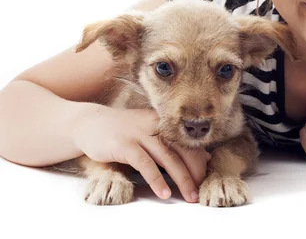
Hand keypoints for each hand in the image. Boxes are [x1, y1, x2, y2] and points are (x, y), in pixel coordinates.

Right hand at [71, 104, 210, 202]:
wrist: (90, 123)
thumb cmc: (124, 131)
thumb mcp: (151, 133)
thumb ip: (174, 144)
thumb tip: (204, 158)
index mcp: (164, 122)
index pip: (187, 143)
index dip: (199, 162)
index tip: (204, 179)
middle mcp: (155, 125)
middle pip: (182, 150)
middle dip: (194, 173)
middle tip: (199, 192)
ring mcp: (140, 133)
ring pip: (167, 158)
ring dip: (181, 179)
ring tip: (189, 195)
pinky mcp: (125, 144)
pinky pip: (145, 164)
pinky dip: (157, 179)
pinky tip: (164, 192)